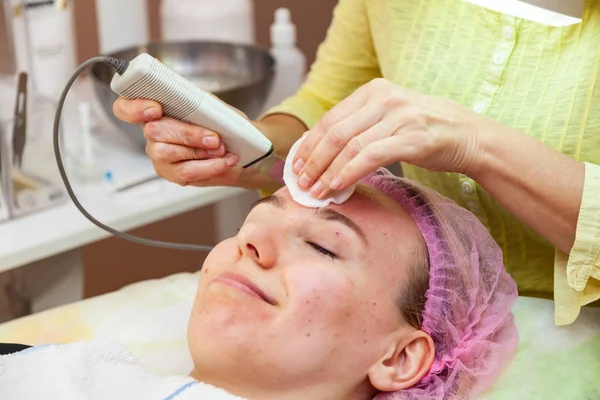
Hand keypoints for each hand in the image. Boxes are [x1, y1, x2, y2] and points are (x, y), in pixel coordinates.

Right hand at [113, 97, 241, 186]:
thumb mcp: (211, 105)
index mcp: (154, 109)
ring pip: (168, 153)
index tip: (156, 109)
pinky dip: (209, 166)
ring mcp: (159, 154)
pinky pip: (185, 172)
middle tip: (214, 138)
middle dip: (187, 134)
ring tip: (222, 150)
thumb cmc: (220, 124)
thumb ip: (198, 101)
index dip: (134, 108)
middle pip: (154, 131)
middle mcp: (152, 132)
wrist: (238, 148)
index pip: (125, 108)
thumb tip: (194, 102)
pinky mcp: (171, 174)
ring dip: (200, 151)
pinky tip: (225, 161)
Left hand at [291, 78, 483, 198]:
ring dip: (327, 171)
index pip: (330, 118)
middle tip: (301, 182)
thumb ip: (358, 126)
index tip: (296, 164)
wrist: (466, 133)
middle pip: (335, 132)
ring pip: (350, 145)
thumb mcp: (387, 117)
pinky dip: (350, 172)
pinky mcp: (412, 139)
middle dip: (313, 160)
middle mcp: (384, 99)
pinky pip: (371, 157)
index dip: (309, 144)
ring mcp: (399, 117)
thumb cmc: (422, 129)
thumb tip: (319, 150)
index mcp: (373, 91)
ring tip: (316, 190)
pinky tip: (338, 185)